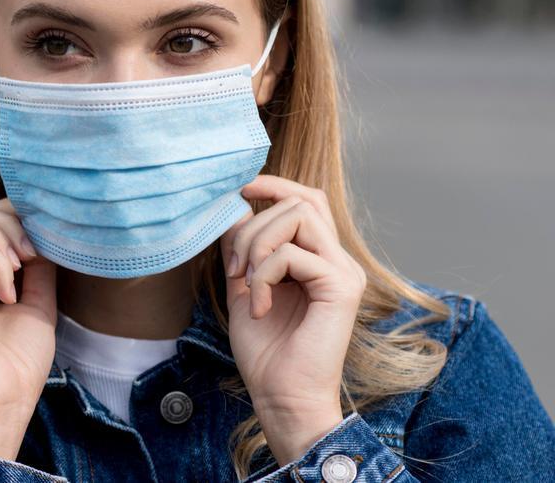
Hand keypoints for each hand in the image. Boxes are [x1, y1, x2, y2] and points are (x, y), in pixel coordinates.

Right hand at [0, 197, 57, 459]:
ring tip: (18, 269)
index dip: (8, 217)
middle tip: (30, 255)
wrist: (3, 405)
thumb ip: (34, 264)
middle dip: (3, 220)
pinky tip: (7, 293)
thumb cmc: (18, 364)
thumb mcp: (37, 301)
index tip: (39, 248)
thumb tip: (41, 230)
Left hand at [218, 175, 366, 465]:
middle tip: (235, 268)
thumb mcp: (245, 286)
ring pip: (299, 215)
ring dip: (258, 244)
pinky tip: (259, 307)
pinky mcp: (341, 288)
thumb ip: (244, 248)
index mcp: (321, 259)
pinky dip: (264, 276)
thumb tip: (235, 207)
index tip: (240, 189)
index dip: (274, 184)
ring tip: (248, 283)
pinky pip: (293, 254)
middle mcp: (339, 260)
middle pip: (300, 201)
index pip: (307, 199)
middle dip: (254, 225)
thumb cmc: (266, 350)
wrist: (282, 397)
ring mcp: (345, 272)